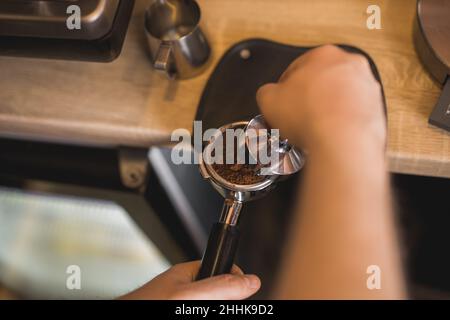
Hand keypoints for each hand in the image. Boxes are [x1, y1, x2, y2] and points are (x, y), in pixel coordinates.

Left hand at [120, 261, 260, 299]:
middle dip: (225, 298)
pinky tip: (192, 309)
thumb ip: (219, 287)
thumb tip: (251, 281)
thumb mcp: (187, 295)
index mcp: (188, 275)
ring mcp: (183, 302)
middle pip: (220, 291)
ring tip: (194, 305)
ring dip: (217, 301)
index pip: (222, 269)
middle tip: (218, 301)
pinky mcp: (180, 308)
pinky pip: (197, 306)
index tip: (243, 290)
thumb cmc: (144, 304)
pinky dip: (199, 307)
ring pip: (209, 299)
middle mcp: (186, 291)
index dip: (235, 279)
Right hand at [257, 45, 384, 151]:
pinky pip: (352, 114)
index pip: (296, 68)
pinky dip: (341, 123)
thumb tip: (270, 95)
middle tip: (296, 116)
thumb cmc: (310, 116)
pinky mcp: (376, 107)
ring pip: (338, 97)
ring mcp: (366, 86)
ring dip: (325, 110)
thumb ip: (266, 92)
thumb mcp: (268, 99)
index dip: (284, 89)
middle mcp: (350, 65)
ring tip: (312, 129)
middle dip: (307, 97)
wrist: (342, 141)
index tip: (282, 103)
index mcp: (323, 54)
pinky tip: (329, 135)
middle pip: (321, 81)